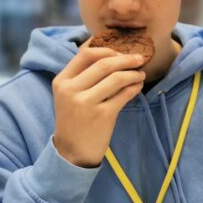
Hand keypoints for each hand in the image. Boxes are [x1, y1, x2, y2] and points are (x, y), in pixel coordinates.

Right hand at [51, 46, 145, 167]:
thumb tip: (114, 57)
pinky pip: (124, 94)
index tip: (120, 53)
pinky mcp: (103, 116)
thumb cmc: (75, 121)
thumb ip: (83, 77)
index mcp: (62, 81)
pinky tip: (138, 87)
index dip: (107, 50)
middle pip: (104, 64)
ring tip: (140, 75)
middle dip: (126, 59)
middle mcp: (71, 90)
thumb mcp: (69, 96)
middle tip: (139, 59)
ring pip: (116, 78)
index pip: (86, 54)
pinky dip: (134, 87)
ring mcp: (86, 103)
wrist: (72, 152)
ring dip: (133, 73)